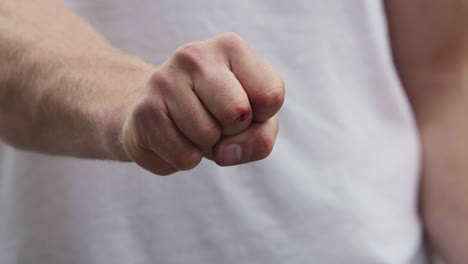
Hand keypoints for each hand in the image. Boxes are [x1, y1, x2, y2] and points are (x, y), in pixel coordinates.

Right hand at [121, 33, 284, 174]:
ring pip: (209, 137)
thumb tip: (227, 152)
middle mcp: (196, 55)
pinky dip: (185, 159)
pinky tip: (174, 137)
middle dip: (232, 132)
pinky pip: (184, 156)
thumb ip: (260, 138)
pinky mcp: (145, 110)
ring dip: (206, 147)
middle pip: (240, 114)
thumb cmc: (214, 114)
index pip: (271, 95)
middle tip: (215, 122)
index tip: (242, 108)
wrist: (157, 115)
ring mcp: (166, 79)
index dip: (261, 117)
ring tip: (192, 128)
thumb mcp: (253, 123)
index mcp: (231, 47)